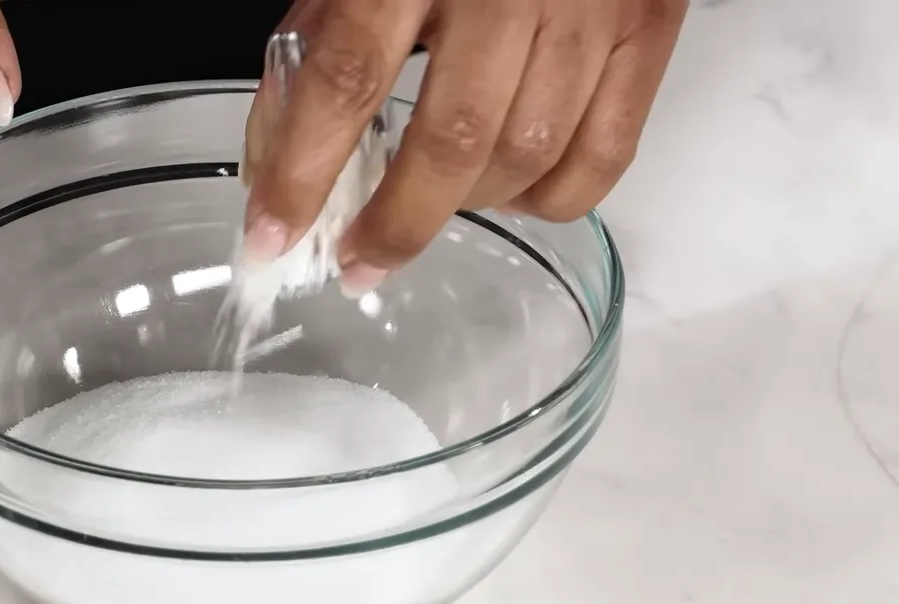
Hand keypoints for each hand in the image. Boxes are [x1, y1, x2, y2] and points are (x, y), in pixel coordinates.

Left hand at [242, 0, 686, 294]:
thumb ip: (314, 54)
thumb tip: (280, 166)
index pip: (347, 76)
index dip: (303, 170)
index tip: (271, 235)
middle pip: (453, 139)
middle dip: (397, 223)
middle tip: (360, 262)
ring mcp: (590, 7)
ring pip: (529, 156)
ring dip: (467, 208)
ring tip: (429, 206)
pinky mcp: (648, 29)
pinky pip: (603, 157)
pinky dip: (547, 199)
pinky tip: (508, 192)